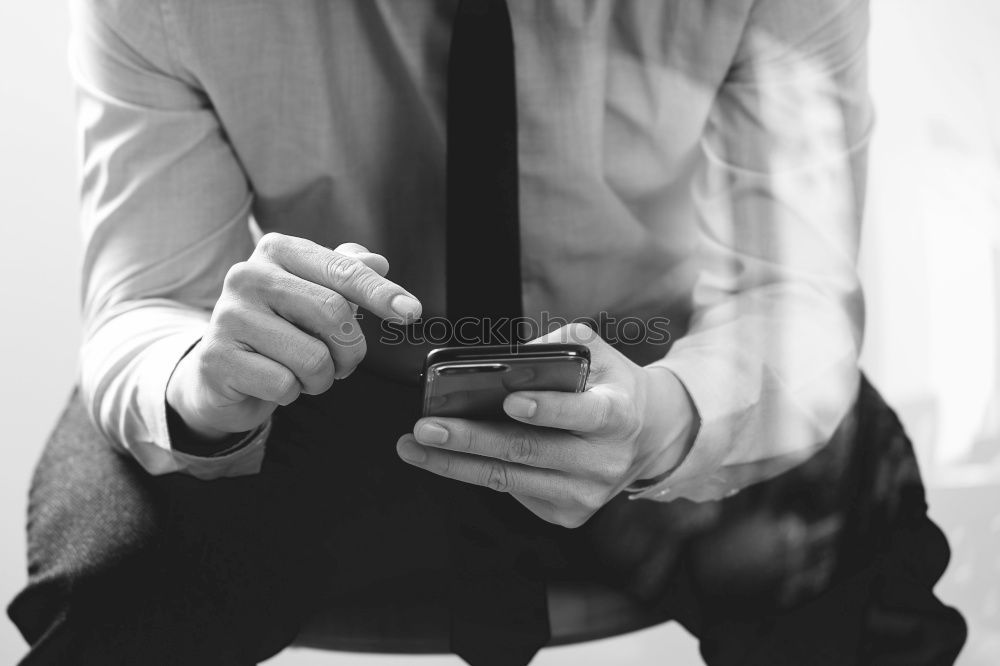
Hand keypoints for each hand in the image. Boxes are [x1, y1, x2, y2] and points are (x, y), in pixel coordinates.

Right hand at [167, 232, 421, 441]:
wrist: (220, 371)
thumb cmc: (279, 328)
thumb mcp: (313, 294)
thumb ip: (345, 274)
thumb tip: (378, 260)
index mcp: (277, 251)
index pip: (342, 270)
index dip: (381, 293)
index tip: (412, 313)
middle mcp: (247, 276)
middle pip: (333, 314)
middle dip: (351, 350)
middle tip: (343, 363)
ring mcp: (228, 317)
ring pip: (313, 357)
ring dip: (322, 378)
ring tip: (303, 373)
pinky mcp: (216, 359)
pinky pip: (285, 385)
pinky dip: (292, 393)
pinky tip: (274, 383)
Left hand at [396, 323, 696, 527]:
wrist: (647, 438)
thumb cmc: (611, 388)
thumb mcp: (603, 357)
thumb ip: (565, 345)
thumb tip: (513, 358)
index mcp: (619, 416)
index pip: (585, 414)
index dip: (548, 409)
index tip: (511, 401)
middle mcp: (604, 462)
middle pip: (530, 451)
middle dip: (473, 438)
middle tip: (428, 426)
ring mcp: (585, 494)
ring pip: (510, 479)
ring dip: (455, 463)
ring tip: (414, 445)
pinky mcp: (566, 514)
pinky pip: (509, 490)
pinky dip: (471, 472)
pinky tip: (439, 457)